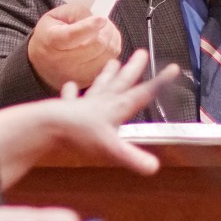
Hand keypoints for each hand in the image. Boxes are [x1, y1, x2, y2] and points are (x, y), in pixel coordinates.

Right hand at [27, 4, 120, 90]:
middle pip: (97, 44)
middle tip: (103, 23)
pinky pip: (110, 63)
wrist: (42, 63)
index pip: (73, 35)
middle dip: (107, 29)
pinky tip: (106, 45)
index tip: (101, 19)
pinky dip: (112, 51)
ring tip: (105, 32)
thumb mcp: (57, 15)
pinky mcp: (88, 81)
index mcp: (52, 41)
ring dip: (112, 39)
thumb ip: (78, 13)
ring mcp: (76, 74)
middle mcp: (63, 61)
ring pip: (108, 54)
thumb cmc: (51, 35)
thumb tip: (99, 21)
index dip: (89, 27)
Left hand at [53, 49, 179, 174]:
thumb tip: (153, 167)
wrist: (48, 125)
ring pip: (100, 86)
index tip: (173, 68)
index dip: (160, 82)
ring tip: (113, 62)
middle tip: (141, 53)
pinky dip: (72, 91)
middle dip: (133, 69)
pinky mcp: (67, 109)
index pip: (143, 94)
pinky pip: (71, 98)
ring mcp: (84, 104)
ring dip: (107, 74)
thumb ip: (132, 157)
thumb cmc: (79, 135)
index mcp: (117, 109)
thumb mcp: (112, 149)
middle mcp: (102, 102)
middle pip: (121, 82)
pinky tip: (70, 85)